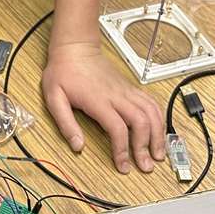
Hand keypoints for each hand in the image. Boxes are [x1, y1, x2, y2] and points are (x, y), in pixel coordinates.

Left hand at [42, 41, 166, 173]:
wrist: (75, 47)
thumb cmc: (64, 71)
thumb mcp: (54, 97)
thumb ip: (65, 123)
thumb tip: (77, 146)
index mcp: (98, 100)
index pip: (117, 128)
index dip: (122, 150)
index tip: (123, 166)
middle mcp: (117, 95)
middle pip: (141, 122)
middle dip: (147, 146)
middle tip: (146, 165)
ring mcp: (126, 90)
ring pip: (151, 111)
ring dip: (158, 133)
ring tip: (159, 152)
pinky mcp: (130, 87)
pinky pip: (151, 102)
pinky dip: (159, 117)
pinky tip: (160, 130)